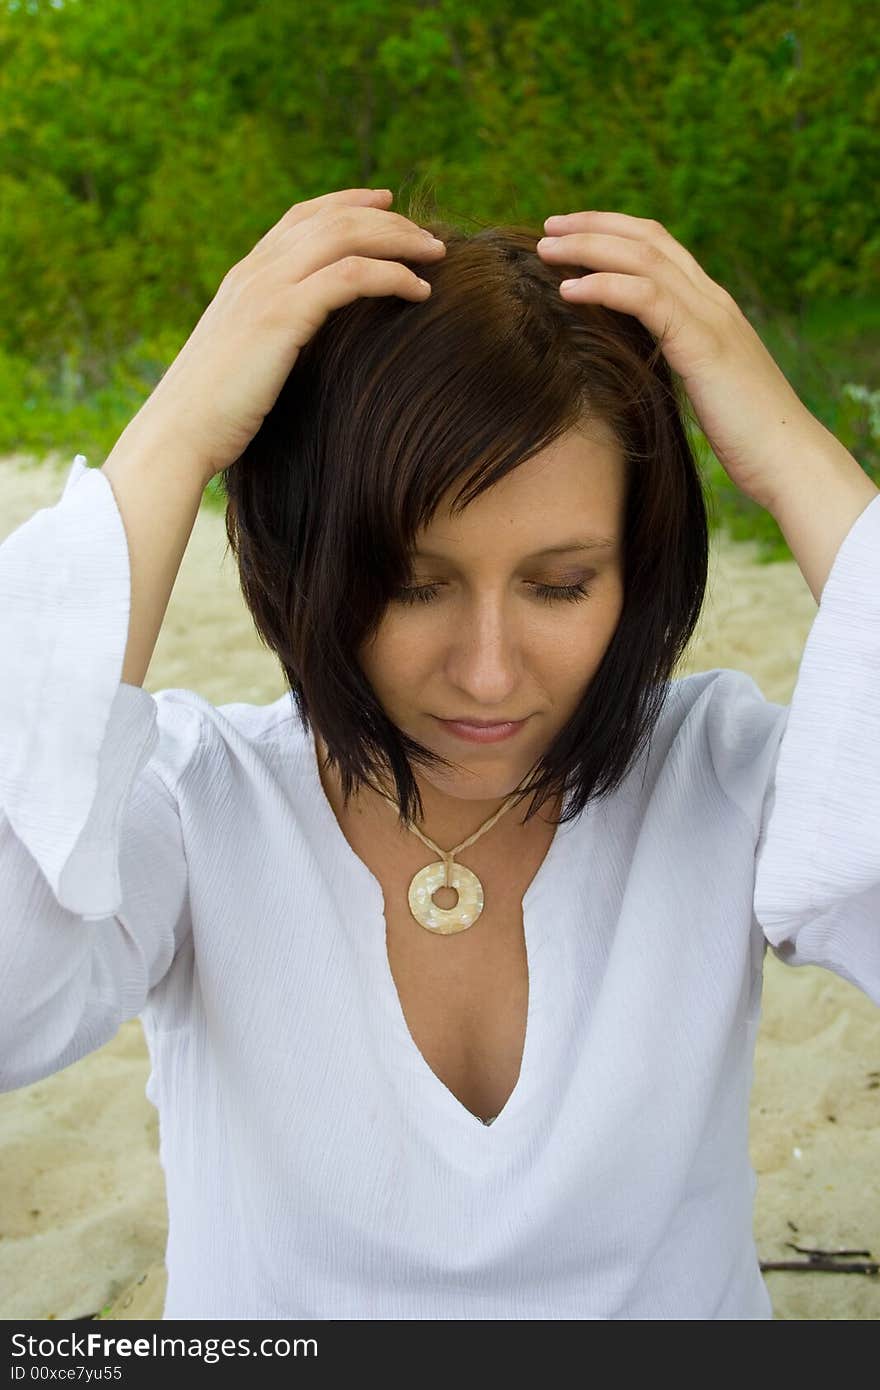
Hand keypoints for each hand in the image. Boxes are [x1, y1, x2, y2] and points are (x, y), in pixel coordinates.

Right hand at [135, 186, 444, 483]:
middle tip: (430, 238)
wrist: (178, 435)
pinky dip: (391, 276)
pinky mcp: (281, 316)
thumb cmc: (214, 415)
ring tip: (435, 257)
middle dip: (388, 221)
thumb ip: (272, 338)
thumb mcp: (245, 362)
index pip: (302, 217)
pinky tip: (419, 292)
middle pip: (332, 219)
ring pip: (345, 237)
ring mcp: (266, 289)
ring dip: (398, 241)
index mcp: (245, 277)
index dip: (349, 203)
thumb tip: (304, 349)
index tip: (388, 204)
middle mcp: (255, 271)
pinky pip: (350, 277)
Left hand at [537, 210, 819, 510]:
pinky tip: (567, 290)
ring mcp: (711, 318)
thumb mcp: (704, 387)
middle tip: (548, 225)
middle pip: (648, 238)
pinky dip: (604, 286)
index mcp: (712, 308)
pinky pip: (647, 299)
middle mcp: (713, 301)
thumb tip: (635, 364)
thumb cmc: (745, 436)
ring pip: (644, 258)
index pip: (660, 247)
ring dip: (589, 247)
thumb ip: (676, 362)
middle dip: (593, 225)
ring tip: (546, 248)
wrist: (789, 459)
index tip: (569, 233)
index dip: (613, 231)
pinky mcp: (703, 344)